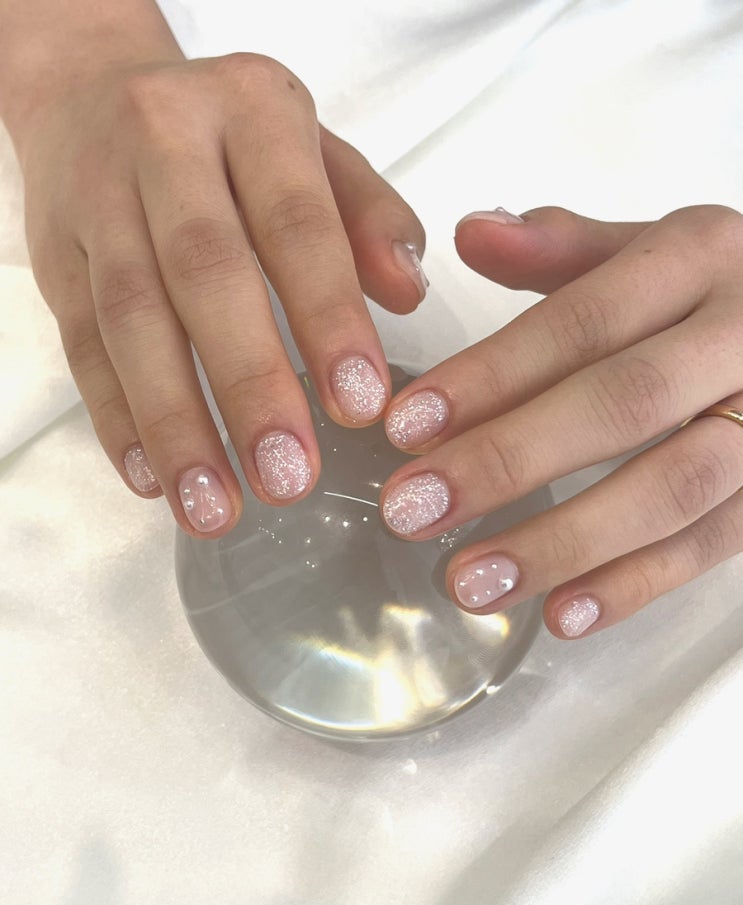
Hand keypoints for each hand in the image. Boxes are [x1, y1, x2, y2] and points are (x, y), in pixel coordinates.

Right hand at [19, 53, 425, 533]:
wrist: (95, 90)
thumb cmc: (230, 137)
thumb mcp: (316, 151)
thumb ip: (370, 220)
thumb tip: (410, 296)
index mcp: (251, 109)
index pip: (296, 221)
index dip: (328, 316)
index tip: (359, 407)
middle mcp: (165, 142)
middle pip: (204, 273)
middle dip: (248, 384)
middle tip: (287, 479)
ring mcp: (97, 200)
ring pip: (130, 319)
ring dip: (174, 423)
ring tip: (215, 506)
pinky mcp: (56, 257)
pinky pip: (80, 343)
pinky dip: (115, 418)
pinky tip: (151, 479)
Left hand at [380, 205, 742, 636]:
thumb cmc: (726, 290)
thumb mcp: (656, 247)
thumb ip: (563, 249)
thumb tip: (472, 234)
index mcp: (699, 260)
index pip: (581, 321)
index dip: (491, 375)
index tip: (406, 424)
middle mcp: (741, 337)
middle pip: (621, 402)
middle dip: (508, 460)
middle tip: (414, 508)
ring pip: (671, 486)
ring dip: (563, 540)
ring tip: (470, 579)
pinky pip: (713, 545)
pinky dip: (636, 585)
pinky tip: (562, 614)